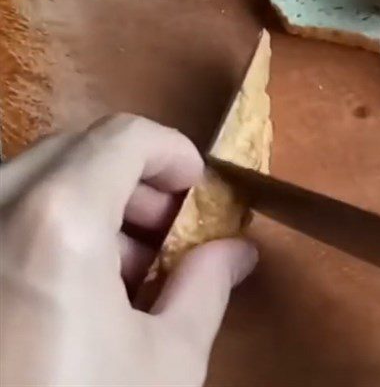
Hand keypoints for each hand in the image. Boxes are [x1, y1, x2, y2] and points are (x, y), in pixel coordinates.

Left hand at [0, 114, 257, 386]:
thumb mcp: (165, 363)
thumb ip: (206, 285)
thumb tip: (237, 251)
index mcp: (58, 220)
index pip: (125, 136)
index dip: (174, 153)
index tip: (196, 192)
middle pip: (76, 150)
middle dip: (131, 182)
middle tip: (161, 237)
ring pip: (30, 180)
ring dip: (85, 203)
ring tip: (116, 274)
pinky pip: (0, 217)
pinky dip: (40, 230)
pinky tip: (64, 295)